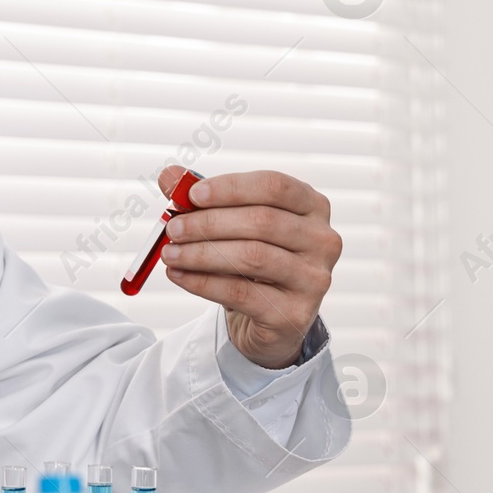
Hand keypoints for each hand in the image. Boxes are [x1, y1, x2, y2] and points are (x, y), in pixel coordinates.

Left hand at [156, 166, 341, 369]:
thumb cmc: (251, 259)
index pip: (274, 187)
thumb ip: (204, 199)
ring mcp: (314, 278)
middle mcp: (322, 240)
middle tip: (172, 228)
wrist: (268, 316)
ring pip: (252, 257)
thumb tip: (169, 176)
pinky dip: (202, 282)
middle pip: (262, 221)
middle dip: (209, 223)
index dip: (231, 188)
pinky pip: (240, 292)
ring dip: (201, 254)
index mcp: (312, 206)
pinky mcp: (295, 313)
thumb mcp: (232, 224)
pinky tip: (178, 275)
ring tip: (170, 254)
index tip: (192, 195)